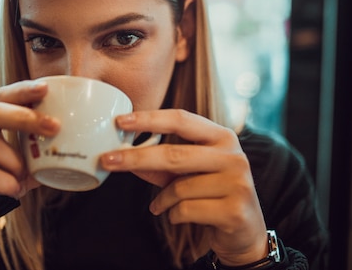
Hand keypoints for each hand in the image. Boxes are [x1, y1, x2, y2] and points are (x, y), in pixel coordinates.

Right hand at [0, 80, 59, 200]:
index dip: (22, 90)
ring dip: (15, 161)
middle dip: (26, 117)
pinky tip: (13, 189)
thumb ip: (36, 152)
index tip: (46, 88)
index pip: (0, 96)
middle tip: (55, 128)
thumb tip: (74, 144)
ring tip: (25, 176)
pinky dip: (2, 182)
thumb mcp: (16, 162)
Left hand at [100, 110, 267, 265]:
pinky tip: (178, 216)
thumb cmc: (210, 194)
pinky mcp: (234, 210)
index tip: (121, 121)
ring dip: (162, 199)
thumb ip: (158, 163)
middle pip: (174, 153)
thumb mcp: (185, 174)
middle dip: (136, 158)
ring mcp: (237, 183)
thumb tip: (122, 154)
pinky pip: (185, 210)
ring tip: (162, 205)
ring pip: (178, 188)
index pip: (182, 119)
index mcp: (222, 137)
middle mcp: (233, 156)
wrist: (244, 231)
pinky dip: (173, 215)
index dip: (149, 119)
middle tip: (107, 160)